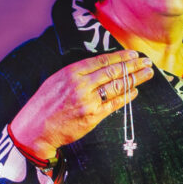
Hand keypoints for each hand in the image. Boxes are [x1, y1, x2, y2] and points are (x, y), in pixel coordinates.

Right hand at [7, 50, 153, 161]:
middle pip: (113, 72)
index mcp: (71, 73)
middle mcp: (81, 86)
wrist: (35, 129)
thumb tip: (100, 66)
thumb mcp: (56, 80)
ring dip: (135, 79)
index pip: (102, 61)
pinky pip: (114, 104)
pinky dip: (127, 97)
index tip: (133, 54)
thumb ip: (77, 73)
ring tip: (147, 74)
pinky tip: (135, 91)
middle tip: (147, 62)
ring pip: (117, 87)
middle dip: (133, 66)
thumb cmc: (44, 104)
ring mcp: (88, 102)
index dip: (121, 57)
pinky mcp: (93, 116)